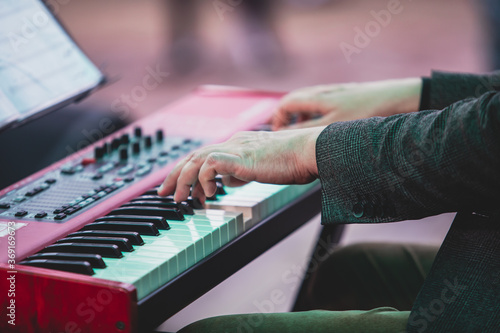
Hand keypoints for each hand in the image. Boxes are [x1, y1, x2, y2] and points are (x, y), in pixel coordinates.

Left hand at [157, 127, 324, 201]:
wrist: (309, 151)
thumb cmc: (294, 160)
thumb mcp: (261, 168)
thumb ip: (241, 172)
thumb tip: (227, 181)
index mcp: (238, 145)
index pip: (204, 155)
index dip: (187, 170)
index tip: (179, 186)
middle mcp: (233, 143)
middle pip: (193, 155)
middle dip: (175, 175)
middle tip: (164, 193)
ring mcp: (236, 148)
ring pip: (196, 160)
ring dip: (184, 180)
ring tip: (179, 199)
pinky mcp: (240, 157)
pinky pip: (210, 165)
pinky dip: (204, 180)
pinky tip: (209, 193)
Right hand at [272, 78, 421, 129]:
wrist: (396, 99)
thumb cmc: (363, 113)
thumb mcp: (331, 127)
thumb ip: (305, 131)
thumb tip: (284, 135)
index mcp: (316, 97)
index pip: (285, 104)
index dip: (278, 120)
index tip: (278, 135)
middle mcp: (323, 91)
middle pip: (294, 101)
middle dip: (286, 118)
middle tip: (285, 135)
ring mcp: (335, 92)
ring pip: (308, 102)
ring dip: (301, 117)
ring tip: (303, 133)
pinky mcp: (346, 96)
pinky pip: (322, 103)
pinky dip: (315, 115)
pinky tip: (325, 127)